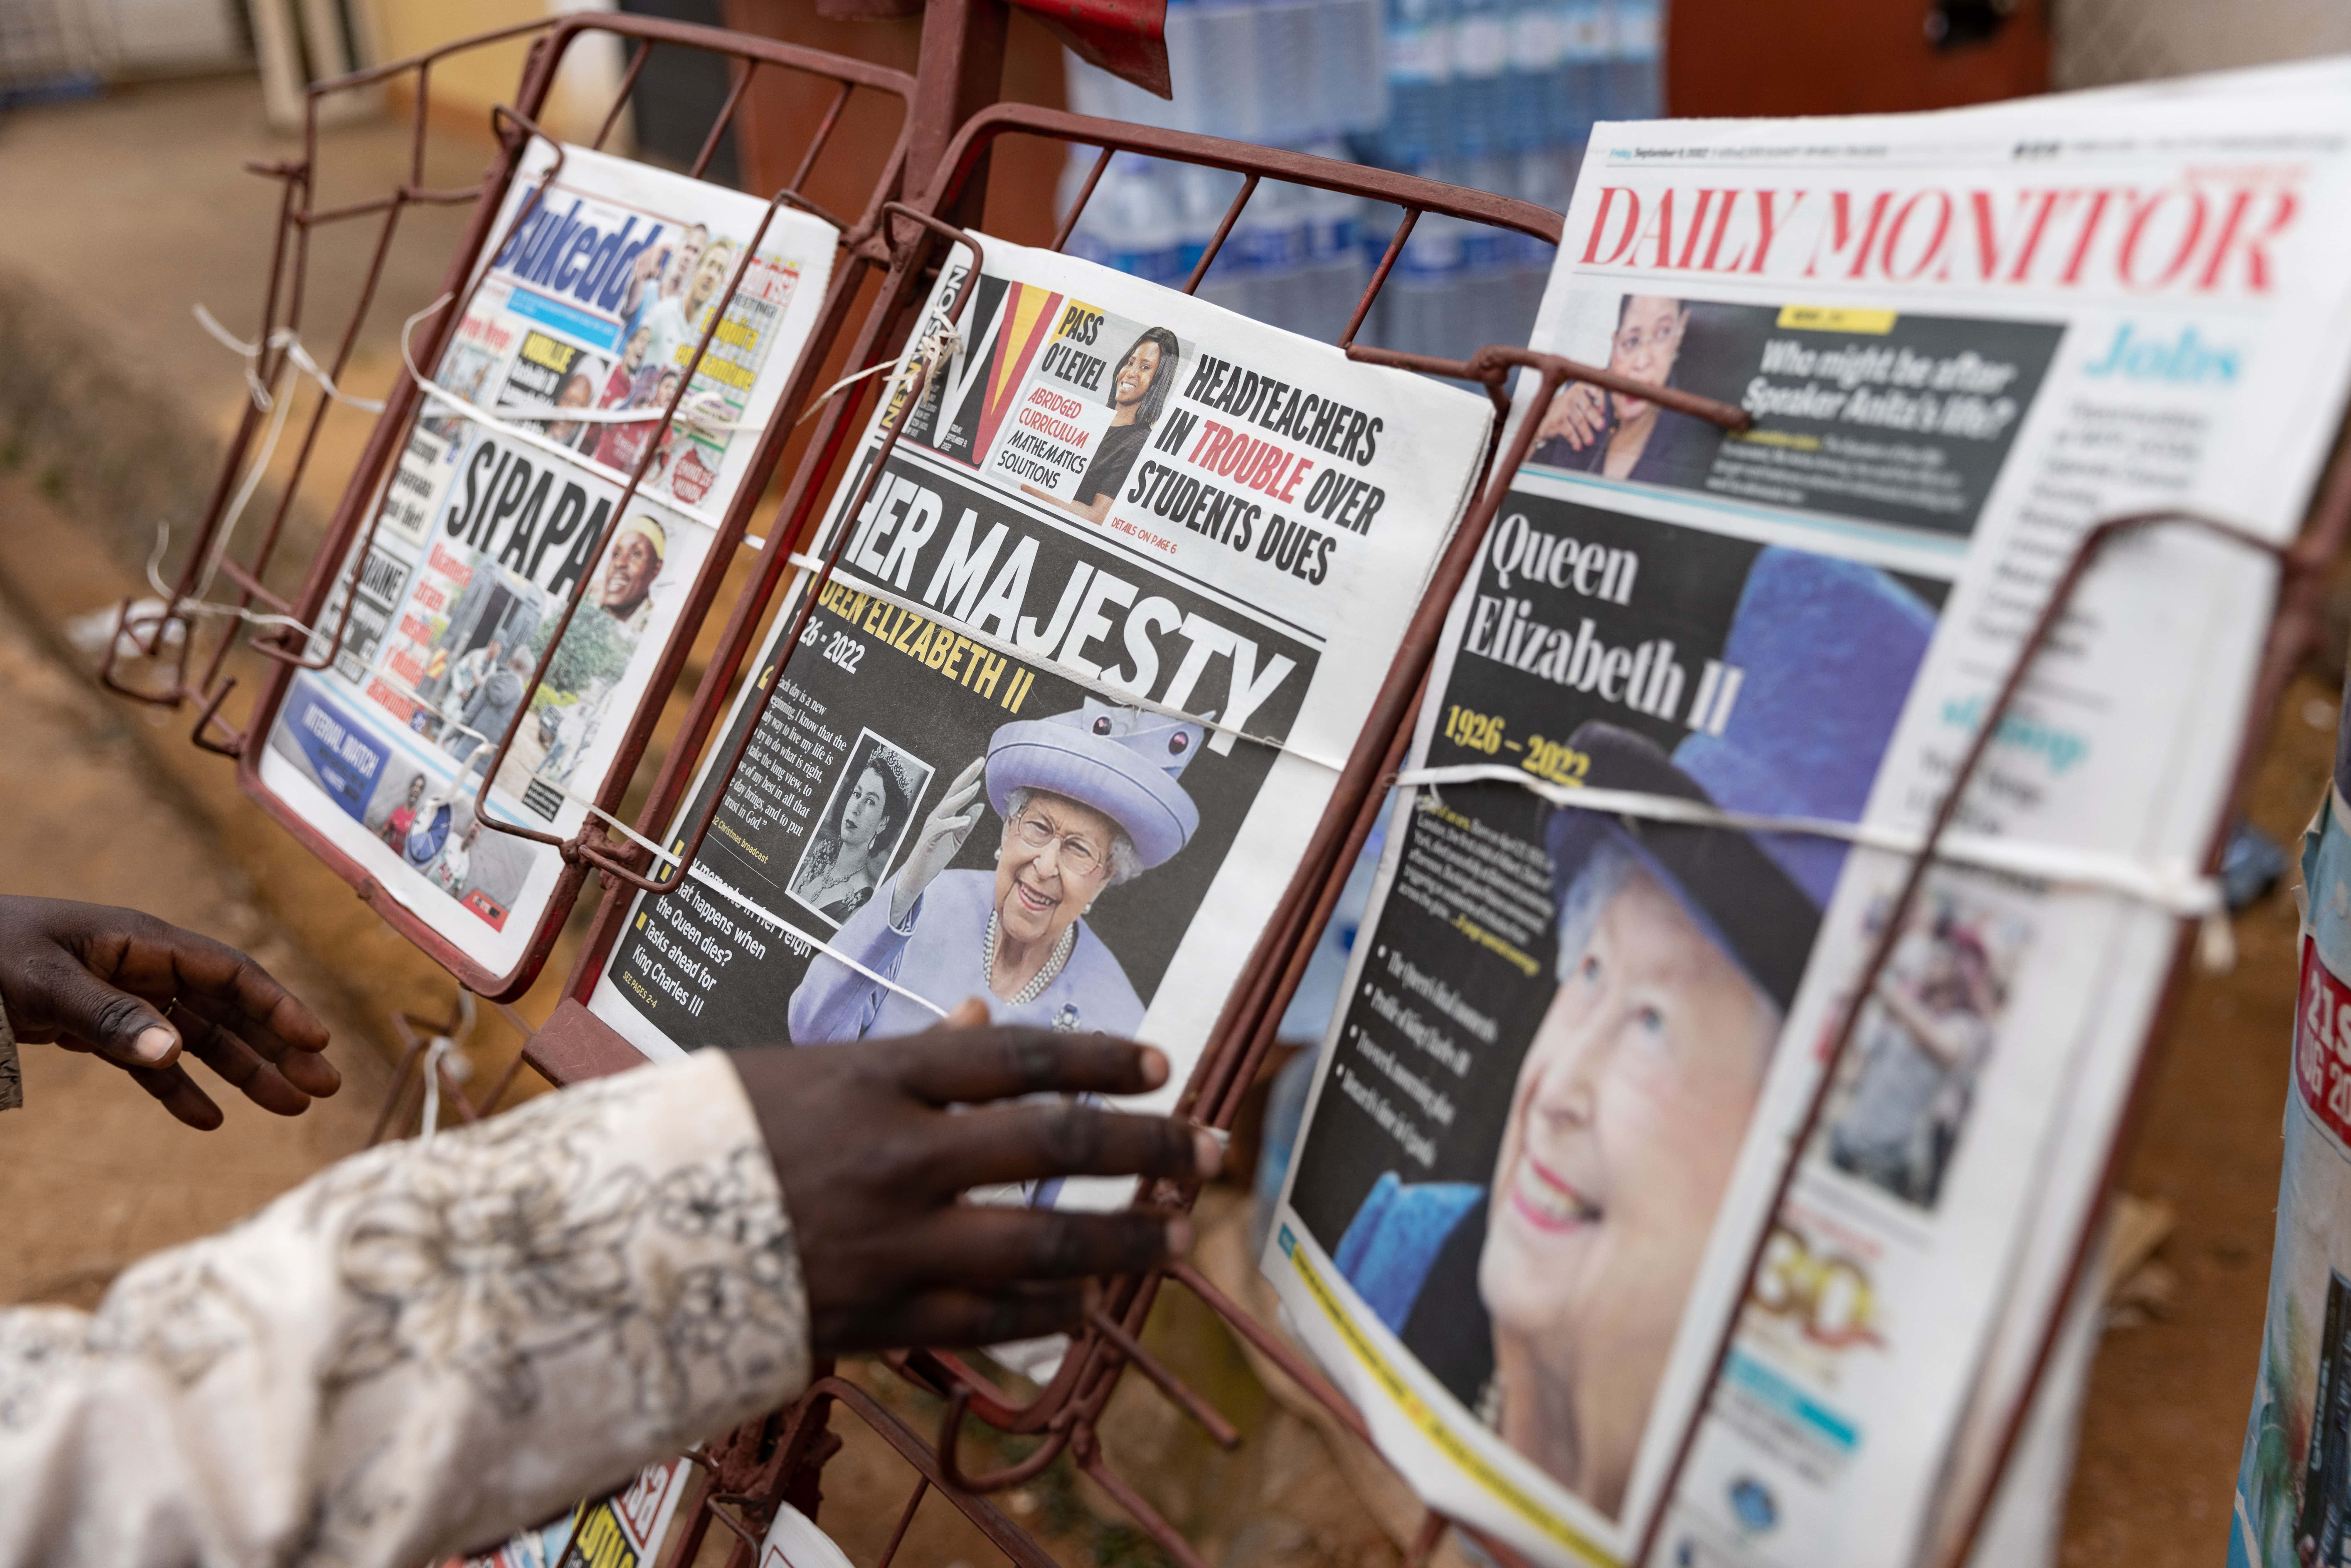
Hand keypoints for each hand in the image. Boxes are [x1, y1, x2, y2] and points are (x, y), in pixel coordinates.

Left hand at [0, 896, 338, 1129]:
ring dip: (243, 1071)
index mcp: (141, 943)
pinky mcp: (97, 1028)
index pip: (228, 973)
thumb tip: (172, 1049)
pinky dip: (178, 1090)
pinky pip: (150, 1062)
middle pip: (227, 1009)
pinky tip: (207, 1119)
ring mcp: (123, 998)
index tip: (316, 1041)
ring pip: (199, 1038)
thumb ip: (105, 1015)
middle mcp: (144, 968)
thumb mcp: (40, 982)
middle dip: (277, 1047)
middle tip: (324, 1087)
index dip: (277, 1006)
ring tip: (288, 1106)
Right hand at [734, 999, 1219, 1351]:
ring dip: (1123, 1240)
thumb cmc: (707, 1142)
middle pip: (1056, 1145)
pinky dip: (1048, 1314)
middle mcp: (899, 1155)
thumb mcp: (799, 1072)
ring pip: (1044, 1242)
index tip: (1158, 1064)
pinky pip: (992, 1320)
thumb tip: (979, 1022)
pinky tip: (1085, 1309)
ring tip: (1176, 1236)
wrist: (615, 1241)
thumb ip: (901, 1056)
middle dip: (1147, 1147)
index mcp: (875, 1080)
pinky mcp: (880, 1316)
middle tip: (1209, 1149)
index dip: (1099, 1059)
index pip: (1019, 1057)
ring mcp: (895, 1241)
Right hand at [890, 756, 985, 925]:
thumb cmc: (936, 855)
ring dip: (961, 797)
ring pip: (947, 807)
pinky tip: (965, 820)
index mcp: (944, 814)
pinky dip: (953, 823)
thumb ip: (967, 823)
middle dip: (966, 776)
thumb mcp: (957, 838)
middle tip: (979, 761)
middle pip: (952, 791)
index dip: (969, 776)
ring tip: (975, 788)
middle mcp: (937, 816)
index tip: (981, 761)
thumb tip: (980, 806)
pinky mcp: (929, 840)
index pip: (958, 791)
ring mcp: (932, 826)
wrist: (918, 874)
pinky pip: (941, 828)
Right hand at [1536, 381, 1606, 450]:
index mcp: (1580, 388)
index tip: (1603, 411)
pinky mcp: (1556, 420)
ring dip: (1586, 432)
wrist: (1544, 415)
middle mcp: (1571, 394)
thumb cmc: (1568, 408)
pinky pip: (1569, 431)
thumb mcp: (1579, 401)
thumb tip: (1606, 412)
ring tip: (1590, 442)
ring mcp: (1563, 407)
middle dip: (1595, 418)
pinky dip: (1574, 440)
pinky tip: (1578, 446)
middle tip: (1602, 427)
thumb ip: (1592, 404)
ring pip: (1579, 420)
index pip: (1594, 390)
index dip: (1600, 399)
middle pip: (1588, 407)